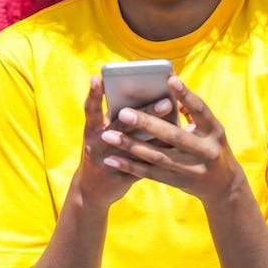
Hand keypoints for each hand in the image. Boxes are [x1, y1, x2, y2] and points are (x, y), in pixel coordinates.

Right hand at [73, 76, 172, 207]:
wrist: (92, 190)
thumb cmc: (102, 150)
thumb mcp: (101, 132)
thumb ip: (117, 116)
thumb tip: (146, 95)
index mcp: (91, 130)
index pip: (91, 109)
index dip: (95, 93)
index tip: (100, 77)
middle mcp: (97, 145)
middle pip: (121, 126)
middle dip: (145, 113)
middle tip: (167, 101)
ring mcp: (108, 163)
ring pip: (136, 147)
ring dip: (158, 136)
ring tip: (176, 129)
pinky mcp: (120, 177)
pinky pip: (142, 165)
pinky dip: (158, 155)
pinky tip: (176, 148)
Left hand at [98, 76, 243, 205]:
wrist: (224, 186)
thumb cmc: (211, 147)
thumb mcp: (210, 130)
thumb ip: (191, 112)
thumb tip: (167, 89)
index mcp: (214, 131)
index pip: (201, 110)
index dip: (186, 95)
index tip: (169, 78)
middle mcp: (206, 150)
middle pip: (174, 135)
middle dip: (147, 124)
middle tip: (123, 112)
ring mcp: (193, 169)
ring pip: (158, 156)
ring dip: (130, 146)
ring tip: (108, 136)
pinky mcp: (179, 182)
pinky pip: (151, 173)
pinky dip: (130, 166)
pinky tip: (112, 159)